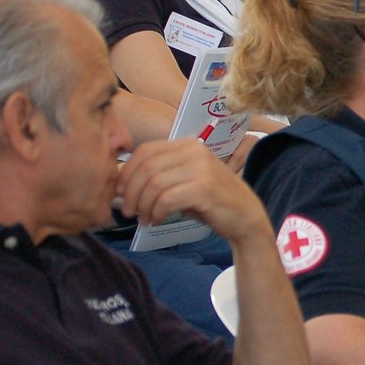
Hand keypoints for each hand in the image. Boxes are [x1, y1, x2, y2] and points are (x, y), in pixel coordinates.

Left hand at [117, 138, 272, 244]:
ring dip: (143, 205)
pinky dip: (157, 212)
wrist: (245, 215)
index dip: (127, 172)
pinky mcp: (204, 188)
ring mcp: (200, 168)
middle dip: (131, 192)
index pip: (145, 151)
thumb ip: (158, 177)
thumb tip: (119, 182)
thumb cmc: (210, 201)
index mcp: (187, 144)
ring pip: (154, 184)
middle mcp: (194, 150)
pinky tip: (159, 219)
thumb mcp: (182, 182)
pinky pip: (167, 199)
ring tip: (145, 218)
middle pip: (146, 167)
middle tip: (128, 211)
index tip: (120, 193)